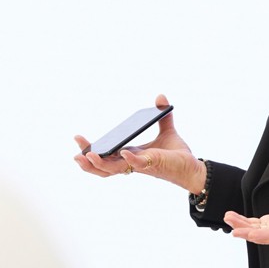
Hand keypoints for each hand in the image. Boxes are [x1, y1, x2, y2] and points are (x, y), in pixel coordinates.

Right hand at [73, 94, 206, 192]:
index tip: (79, 140)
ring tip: (88, 155)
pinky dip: (130, 160)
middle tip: (76, 152)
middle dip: (88, 161)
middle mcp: (132, 163)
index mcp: (131, 155)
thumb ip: (162, 117)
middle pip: (104, 166)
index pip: (107, 155)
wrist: (192, 167)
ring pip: (115, 170)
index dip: (92, 150)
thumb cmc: (176, 154)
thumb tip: (160, 97)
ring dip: (100, 164)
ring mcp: (141, 165)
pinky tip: (124, 152)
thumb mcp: (167, 131)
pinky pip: (137, 164)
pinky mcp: (152, 164)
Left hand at [224, 205, 268, 245]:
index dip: (258, 234)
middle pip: (259, 234)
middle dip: (245, 231)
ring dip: (241, 224)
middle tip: (232, 227)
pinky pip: (256, 223)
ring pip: (254, 228)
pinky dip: (245, 220)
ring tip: (228, 217)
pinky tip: (235, 217)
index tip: (245, 233)